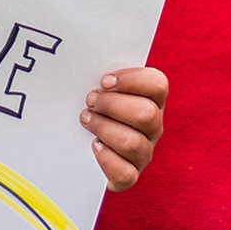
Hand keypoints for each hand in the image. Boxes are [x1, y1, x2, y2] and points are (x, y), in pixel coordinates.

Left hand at [82, 67, 167, 191]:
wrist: (72, 146)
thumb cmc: (88, 106)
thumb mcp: (96, 86)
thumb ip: (98, 73)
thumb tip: (80, 53)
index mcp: (150, 99)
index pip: (158, 84)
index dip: (132, 80)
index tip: (104, 80)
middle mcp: (153, 126)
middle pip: (146, 114)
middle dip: (112, 105)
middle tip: (90, 101)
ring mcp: (144, 153)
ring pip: (133, 143)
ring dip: (104, 128)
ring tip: (85, 120)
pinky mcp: (130, 176)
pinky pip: (125, 173)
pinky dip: (106, 158)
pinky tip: (94, 146)